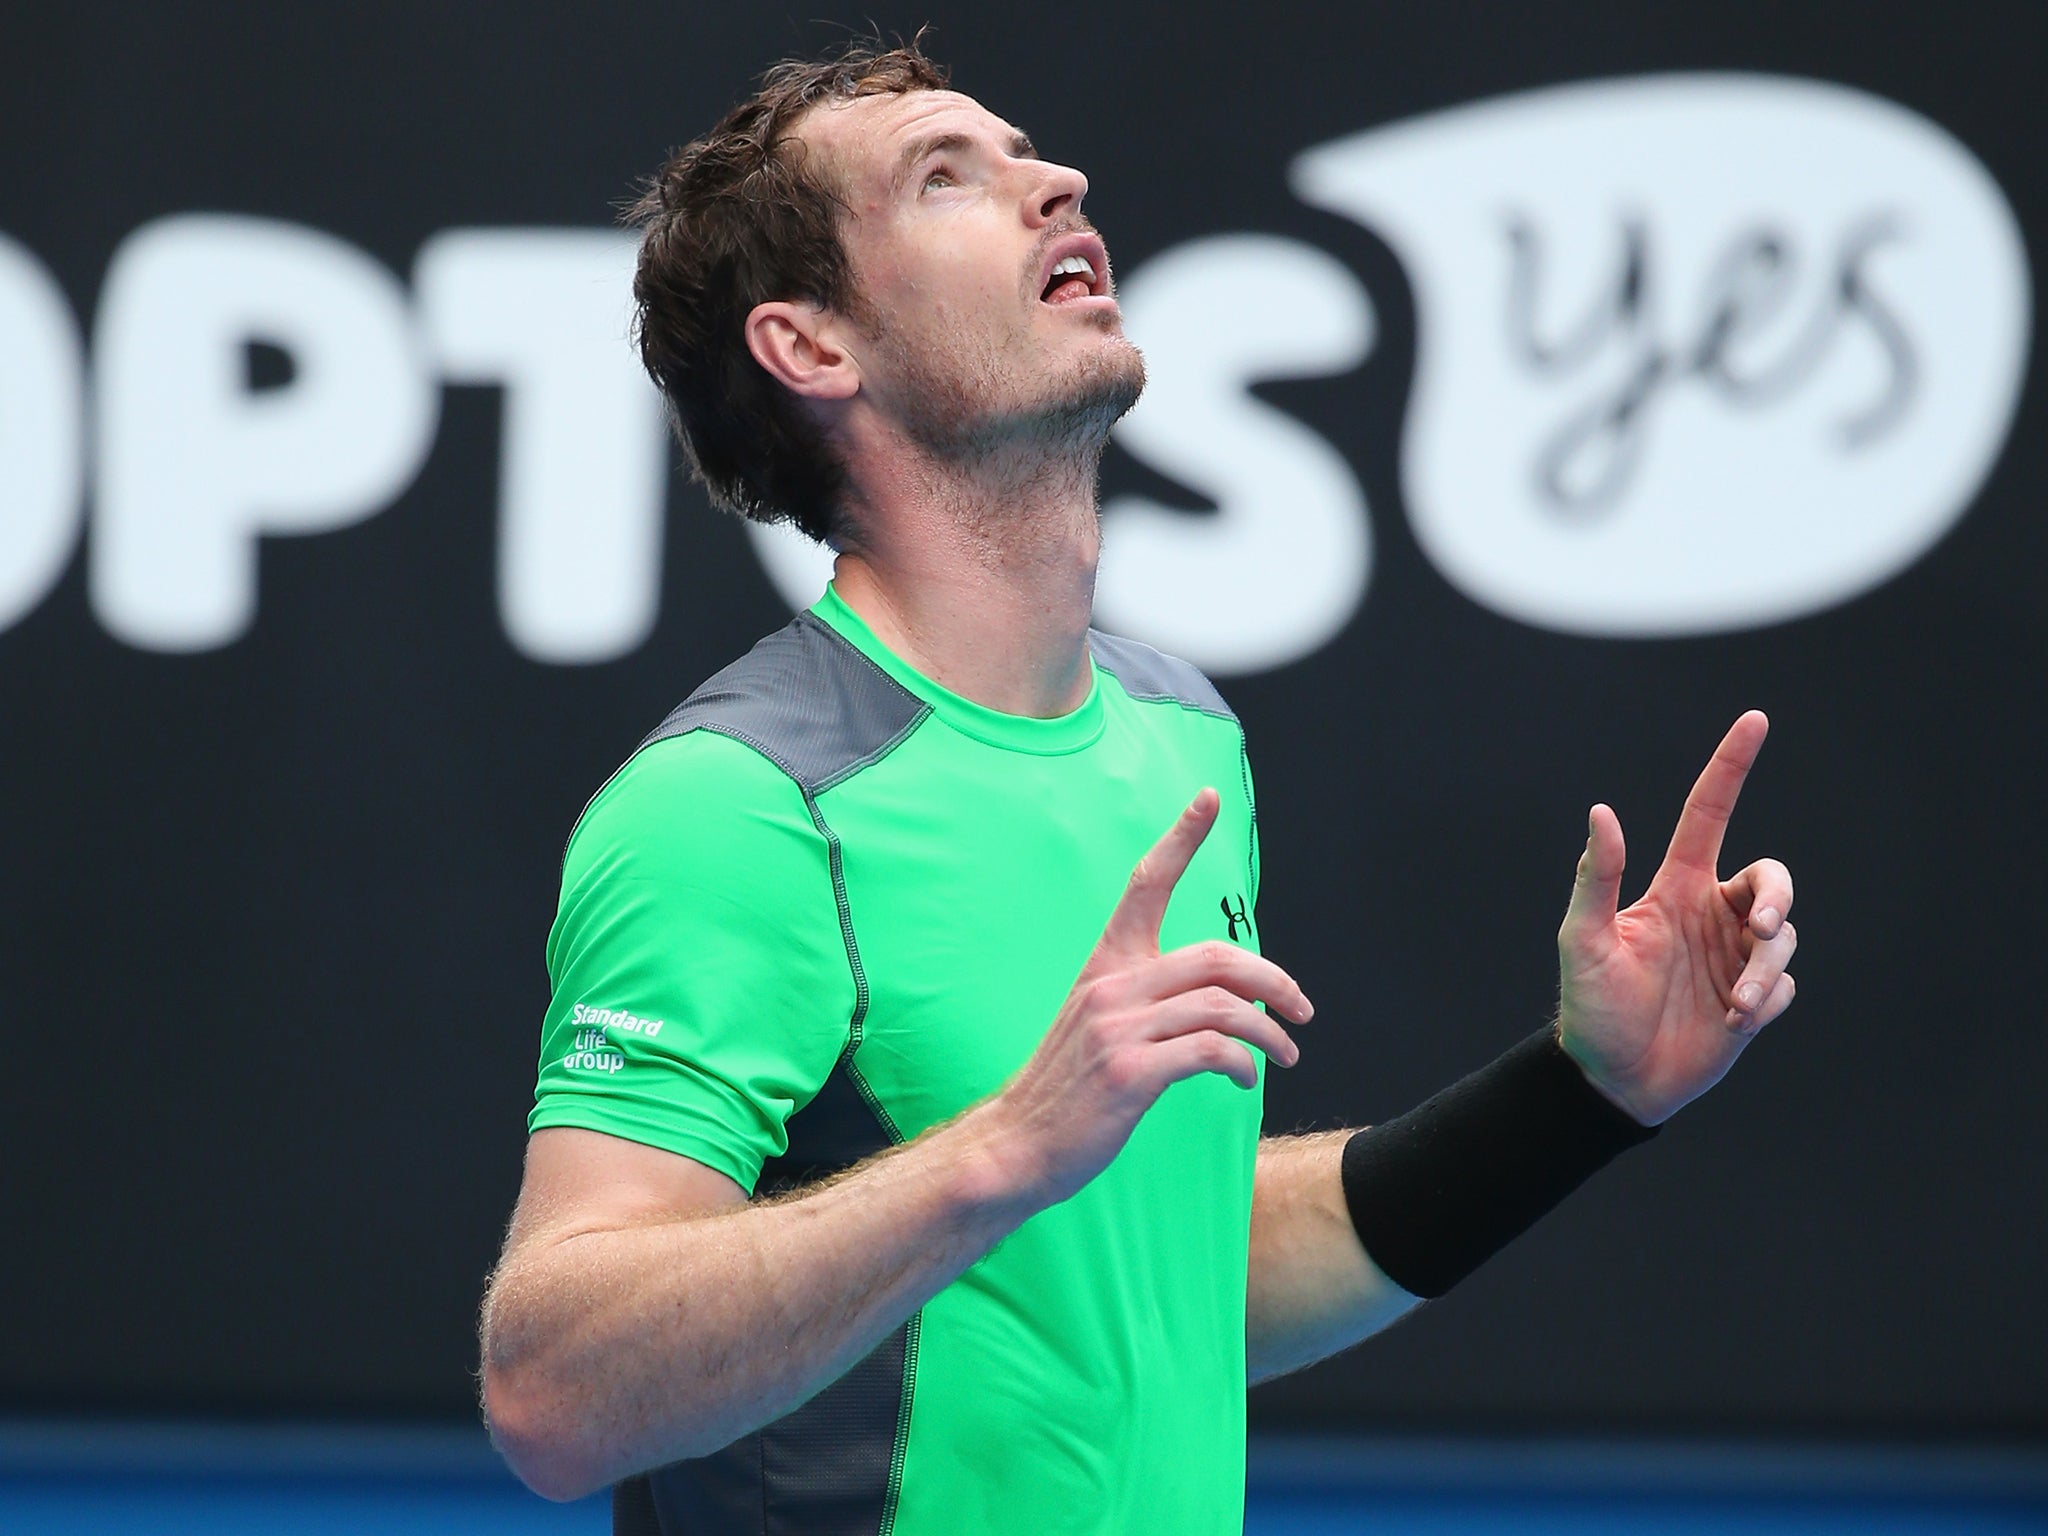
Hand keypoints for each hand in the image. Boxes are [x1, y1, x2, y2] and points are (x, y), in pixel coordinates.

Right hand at [988, 788, 1313, 1206]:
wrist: (1015, 1144)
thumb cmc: (1068, 1089)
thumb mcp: (1099, 1025)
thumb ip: (1148, 1001)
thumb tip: (1222, 1002)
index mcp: (1106, 966)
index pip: (1146, 885)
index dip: (1179, 839)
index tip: (1206, 799)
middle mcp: (1111, 986)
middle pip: (1216, 957)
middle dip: (1273, 979)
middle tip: (1303, 1009)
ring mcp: (1118, 1030)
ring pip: (1223, 1007)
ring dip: (1270, 1032)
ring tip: (1287, 1055)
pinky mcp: (1128, 1074)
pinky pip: (1210, 1052)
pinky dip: (1243, 1063)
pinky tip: (1245, 1079)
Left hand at [1556, 711, 1797, 1125]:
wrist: (1614, 1080)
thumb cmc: (1591, 1008)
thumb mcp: (1583, 940)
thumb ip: (1597, 878)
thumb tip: (1601, 811)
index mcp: (1675, 889)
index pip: (1709, 813)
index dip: (1731, 766)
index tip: (1756, 719)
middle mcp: (1711, 915)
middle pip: (1772, 878)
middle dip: (1777, 896)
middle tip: (1761, 925)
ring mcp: (1734, 956)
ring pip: (1784, 937)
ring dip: (1764, 969)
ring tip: (1732, 1004)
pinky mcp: (1754, 999)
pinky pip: (1785, 987)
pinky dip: (1765, 1001)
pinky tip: (1733, 1022)